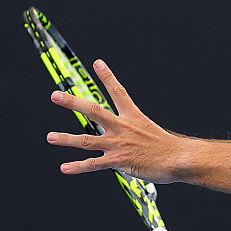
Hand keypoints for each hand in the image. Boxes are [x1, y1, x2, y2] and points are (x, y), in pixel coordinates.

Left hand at [46, 59, 184, 182]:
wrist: (180, 160)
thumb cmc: (171, 149)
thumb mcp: (153, 133)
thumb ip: (138, 135)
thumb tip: (133, 140)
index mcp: (134, 118)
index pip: (119, 92)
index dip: (108, 77)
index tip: (97, 63)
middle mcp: (123, 128)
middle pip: (94, 111)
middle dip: (72, 103)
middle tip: (55, 96)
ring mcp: (119, 145)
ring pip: (87, 140)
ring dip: (67, 138)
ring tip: (51, 137)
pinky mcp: (119, 162)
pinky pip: (94, 164)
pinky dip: (78, 166)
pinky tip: (65, 168)